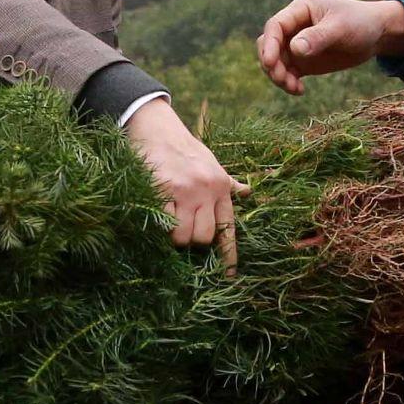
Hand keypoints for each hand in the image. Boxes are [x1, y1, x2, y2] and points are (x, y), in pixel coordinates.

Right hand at [123, 97, 246, 266]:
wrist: (157, 126)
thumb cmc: (184, 148)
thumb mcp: (212, 163)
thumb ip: (227, 182)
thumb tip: (248, 192)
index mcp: (221, 186)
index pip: (228, 229)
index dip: (228, 256)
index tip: (229, 277)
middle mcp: (206, 189)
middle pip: (204, 238)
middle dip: (192, 240)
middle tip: (182, 226)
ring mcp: (183, 190)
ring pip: (182, 235)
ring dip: (173, 234)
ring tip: (168, 217)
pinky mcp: (160, 188)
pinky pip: (162, 222)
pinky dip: (157, 223)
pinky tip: (156, 210)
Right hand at [258, 0, 403, 93]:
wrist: (377, 34)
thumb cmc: (360, 22)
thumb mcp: (340, 28)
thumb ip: (318, 37)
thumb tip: (294, 49)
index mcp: (300, 11)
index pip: (275, 26)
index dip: (270, 45)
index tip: (270, 63)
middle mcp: (294, 27)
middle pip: (269, 45)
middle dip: (271, 63)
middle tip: (283, 79)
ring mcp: (298, 45)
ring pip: (276, 62)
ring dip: (279, 76)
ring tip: (294, 88)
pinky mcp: (304, 61)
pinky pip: (288, 73)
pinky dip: (289, 83)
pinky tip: (300, 90)